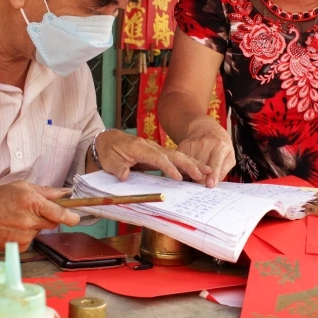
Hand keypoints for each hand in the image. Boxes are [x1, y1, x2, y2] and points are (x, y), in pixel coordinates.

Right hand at [0, 181, 79, 251]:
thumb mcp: (20, 187)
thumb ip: (45, 191)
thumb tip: (65, 193)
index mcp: (32, 202)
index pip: (61, 214)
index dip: (71, 217)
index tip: (75, 217)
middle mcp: (30, 221)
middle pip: (53, 223)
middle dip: (48, 217)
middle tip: (32, 210)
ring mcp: (23, 236)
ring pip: (39, 231)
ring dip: (33, 225)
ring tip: (14, 218)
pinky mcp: (17, 247)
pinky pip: (29, 241)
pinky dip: (23, 235)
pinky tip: (10, 228)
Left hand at [94, 130, 210, 181]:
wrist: (108, 140)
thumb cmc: (108, 151)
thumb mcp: (109, 160)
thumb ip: (117, 168)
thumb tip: (125, 176)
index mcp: (140, 148)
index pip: (158, 158)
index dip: (169, 167)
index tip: (178, 178)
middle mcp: (151, 147)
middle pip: (174, 155)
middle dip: (189, 164)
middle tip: (203, 174)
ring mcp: (156, 149)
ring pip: (178, 155)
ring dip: (193, 163)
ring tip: (208, 171)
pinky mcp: (159, 154)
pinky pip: (175, 159)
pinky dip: (188, 164)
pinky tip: (198, 170)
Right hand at [176, 118, 234, 187]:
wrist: (207, 130)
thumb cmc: (221, 147)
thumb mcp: (229, 157)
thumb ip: (222, 171)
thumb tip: (213, 184)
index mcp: (220, 147)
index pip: (215, 163)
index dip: (213, 175)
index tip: (209, 185)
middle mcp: (205, 145)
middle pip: (200, 167)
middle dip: (200, 180)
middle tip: (200, 189)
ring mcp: (192, 145)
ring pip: (188, 167)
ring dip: (190, 176)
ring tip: (194, 180)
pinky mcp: (182, 146)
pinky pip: (181, 163)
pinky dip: (183, 171)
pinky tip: (187, 173)